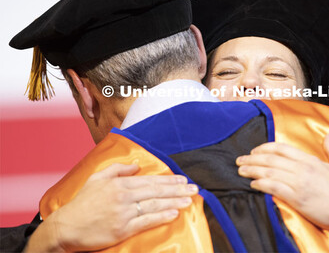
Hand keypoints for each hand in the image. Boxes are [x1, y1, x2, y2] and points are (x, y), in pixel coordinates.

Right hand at [25, 163, 197, 251]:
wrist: (66, 227)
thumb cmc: (81, 203)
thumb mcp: (97, 179)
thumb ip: (118, 170)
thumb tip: (137, 166)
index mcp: (119, 184)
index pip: (150, 180)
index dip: (169, 180)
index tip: (183, 180)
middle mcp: (124, 197)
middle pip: (156, 191)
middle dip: (178, 190)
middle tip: (194, 188)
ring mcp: (124, 213)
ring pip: (154, 205)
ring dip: (174, 202)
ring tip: (189, 200)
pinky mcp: (122, 229)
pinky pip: (146, 221)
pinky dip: (161, 216)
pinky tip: (174, 213)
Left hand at [236, 135, 328, 233]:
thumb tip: (328, 136)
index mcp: (311, 160)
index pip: (282, 149)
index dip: (265, 148)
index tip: (254, 151)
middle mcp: (303, 169)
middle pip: (271, 159)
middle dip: (252, 159)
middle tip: (240, 160)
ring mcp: (300, 184)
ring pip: (270, 172)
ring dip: (252, 170)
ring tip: (241, 171)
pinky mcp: (298, 199)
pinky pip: (275, 188)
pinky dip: (262, 184)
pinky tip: (253, 184)